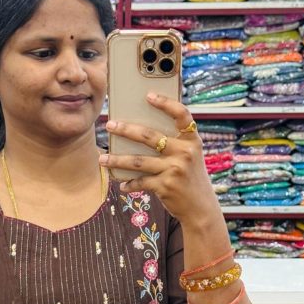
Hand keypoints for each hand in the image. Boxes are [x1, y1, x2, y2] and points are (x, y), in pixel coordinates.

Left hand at [99, 93, 216, 225]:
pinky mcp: (165, 186)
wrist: (201, 207)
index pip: (182, 114)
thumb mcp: (189, 156)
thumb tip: (138, 133)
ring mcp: (175, 169)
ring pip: (138, 161)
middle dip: (126, 129)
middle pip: (150, 136)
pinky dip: (129, 183)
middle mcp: (184, 152)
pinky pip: (140, 182)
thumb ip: (173, 143)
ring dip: (117, 160)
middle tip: (109, 124)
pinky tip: (121, 184)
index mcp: (192, 140)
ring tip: (102, 158)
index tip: (148, 95)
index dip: (166, 103)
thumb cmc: (190, 177)